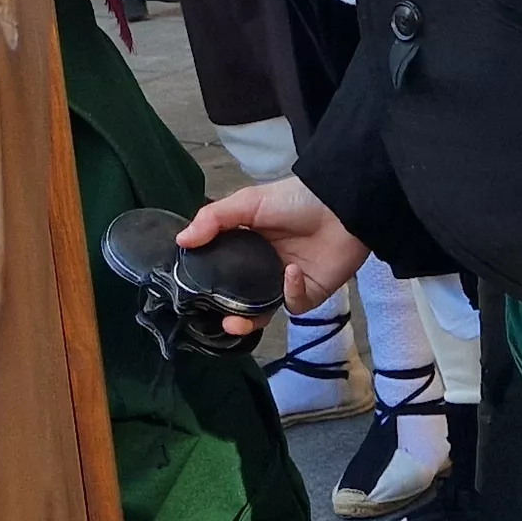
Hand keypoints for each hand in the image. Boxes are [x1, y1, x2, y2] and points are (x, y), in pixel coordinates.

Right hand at [179, 176, 369, 331]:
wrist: (340, 207)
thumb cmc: (294, 200)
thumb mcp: (248, 203)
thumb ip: (213, 220)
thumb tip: (181, 240)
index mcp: (246, 247)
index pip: (221, 272)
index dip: (207, 285)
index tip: (192, 293)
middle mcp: (263, 268)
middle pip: (239, 300)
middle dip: (227, 315)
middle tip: (218, 319)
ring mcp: (285, 284)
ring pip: (262, 312)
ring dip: (249, 319)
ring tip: (237, 320)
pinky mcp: (309, 294)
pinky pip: (293, 303)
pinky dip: (290, 290)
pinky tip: (292, 272)